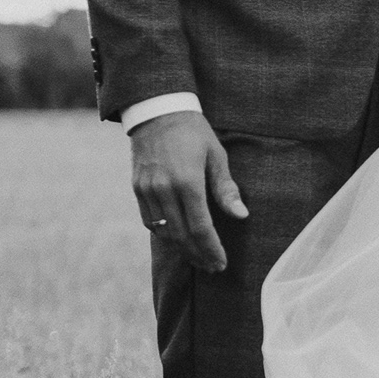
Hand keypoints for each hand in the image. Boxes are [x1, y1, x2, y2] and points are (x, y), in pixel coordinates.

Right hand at [129, 109, 248, 269]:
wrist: (157, 110)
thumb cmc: (194, 132)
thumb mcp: (216, 155)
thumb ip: (226, 189)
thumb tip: (241, 216)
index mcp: (188, 181)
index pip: (201, 227)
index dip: (212, 249)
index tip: (222, 263)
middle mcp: (165, 189)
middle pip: (182, 235)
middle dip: (199, 255)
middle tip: (213, 267)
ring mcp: (148, 189)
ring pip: (164, 232)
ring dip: (182, 249)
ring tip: (198, 258)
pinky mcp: (137, 188)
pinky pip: (150, 221)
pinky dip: (164, 234)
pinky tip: (178, 239)